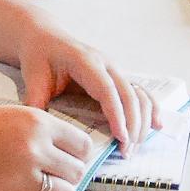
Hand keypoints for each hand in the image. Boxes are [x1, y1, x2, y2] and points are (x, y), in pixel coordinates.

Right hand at [0, 102, 92, 190]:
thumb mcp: (7, 115)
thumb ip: (36, 133)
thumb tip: (59, 153)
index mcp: (37, 122)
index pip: (82, 145)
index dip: (78, 154)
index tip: (72, 158)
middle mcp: (35, 149)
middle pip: (77, 171)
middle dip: (68, 174)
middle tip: (55, 174)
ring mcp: (22, 176)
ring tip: (40, 187)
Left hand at [16, 20, 161, 153]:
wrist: (44, 39)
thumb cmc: (39, 57)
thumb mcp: (33, 78)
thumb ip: (35, 101)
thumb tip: (40, 129)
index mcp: (85, 62)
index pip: (107, 90)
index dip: (117, 114)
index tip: (121, 137)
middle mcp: (106, 64)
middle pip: (129, 95)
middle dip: (133, 125)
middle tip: (127, 151)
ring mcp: (115, 70)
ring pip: (139, 95)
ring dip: (142, 121)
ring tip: (134, 147)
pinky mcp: (117, 78)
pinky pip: (140, 93)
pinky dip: (150, 109)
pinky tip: (156, 127)